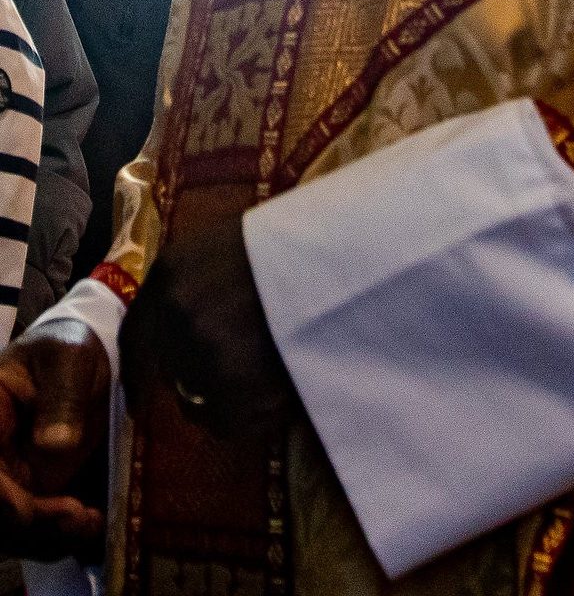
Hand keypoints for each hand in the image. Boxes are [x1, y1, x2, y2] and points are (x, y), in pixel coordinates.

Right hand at [0, 320, 107, 557]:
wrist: (87, 353)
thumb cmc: (69, 347)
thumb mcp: (68, 360)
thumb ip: (61, 399)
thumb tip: (54, 444)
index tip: (25, 510)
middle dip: (28, 519)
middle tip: (74, 517)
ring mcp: (12, 470)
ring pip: (11, 519)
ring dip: (46, 531)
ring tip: (89, 521)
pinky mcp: (35, 484)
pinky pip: (38, 518)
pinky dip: (60, 528)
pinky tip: (92, 521)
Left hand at [119, 216, 291, 438]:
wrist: (341, 258)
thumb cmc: (292, 245)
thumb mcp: (231, 245)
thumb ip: (198, 283)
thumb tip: (184, 328)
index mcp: (172, 273)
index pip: (136, 335)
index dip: (138, 369)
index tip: (139, 397)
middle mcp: (176, 314)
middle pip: (172, 370)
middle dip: (198, 373)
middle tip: (240, 364)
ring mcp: (203, 353)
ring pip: (199, 400)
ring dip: (226, 395)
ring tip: (267, 373)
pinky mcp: (233, 388)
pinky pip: (226, 423)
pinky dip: (250, 417)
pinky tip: (277, 393)